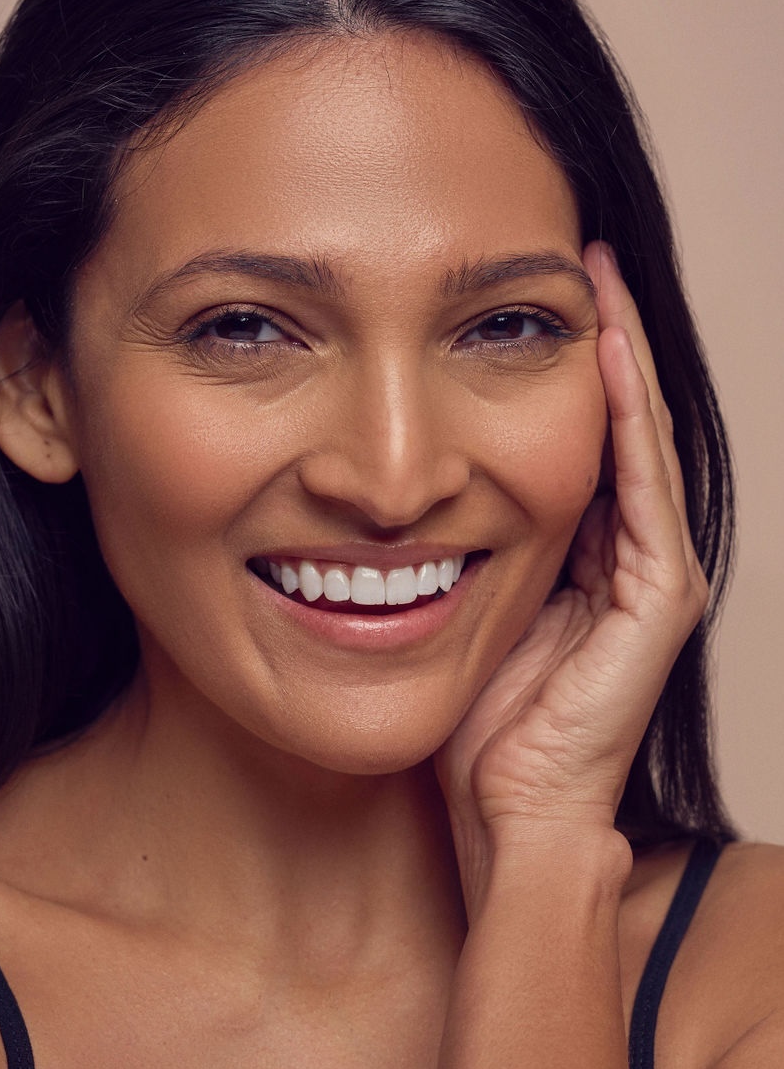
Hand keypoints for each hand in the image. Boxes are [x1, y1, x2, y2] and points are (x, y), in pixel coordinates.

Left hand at [436, 242, 708, 906]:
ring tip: (596, 277)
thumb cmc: (477, 720)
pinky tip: (605, 352)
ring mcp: (655, 575)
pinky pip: (643, 487)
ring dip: (620, 355)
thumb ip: (465, 542)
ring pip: (640, 438)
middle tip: (577, 257)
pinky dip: (626, 417)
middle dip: (603, 338)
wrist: (508, 811)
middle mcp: (634, 554)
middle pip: (621, 421)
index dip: (568, 363)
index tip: (531, 291)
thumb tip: (409, 478)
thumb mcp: (466, 605)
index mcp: (591, 554)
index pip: (583, 435)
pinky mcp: (660, 598)